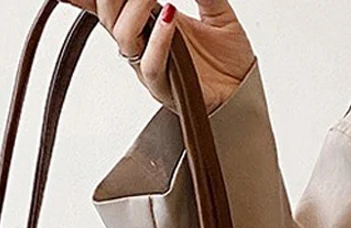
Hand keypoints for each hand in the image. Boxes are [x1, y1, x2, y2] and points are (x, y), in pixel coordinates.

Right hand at [59, 1, 253, 112]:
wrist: (243, 96)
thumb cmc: (227, 62)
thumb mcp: (216, 12)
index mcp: (147, 26)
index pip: (107, 6)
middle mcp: (142, 47)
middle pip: (108, 15)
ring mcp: (151, 68)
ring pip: (123, 36)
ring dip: (135, 6)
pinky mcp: (165, 87)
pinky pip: (151, 62)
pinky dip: (159, 37)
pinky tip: (169, 15)